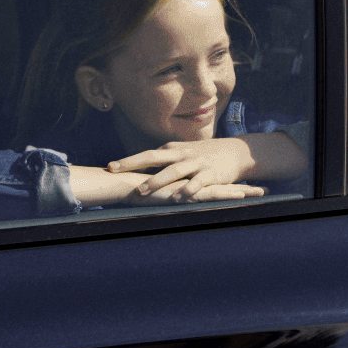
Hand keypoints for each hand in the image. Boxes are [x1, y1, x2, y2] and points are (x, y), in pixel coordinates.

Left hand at [109, 137, 260, 200]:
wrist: (237, 152)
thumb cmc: (205, 155)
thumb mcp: (184, 153)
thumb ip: (165, 161)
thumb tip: (141, 170)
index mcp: (173, 150)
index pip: (146, 155)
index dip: (128, 160)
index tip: (109, 167)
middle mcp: (182, 154)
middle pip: (154, 157)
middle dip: (133, 163)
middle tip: (115, 170)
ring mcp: (196, 163)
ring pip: (173, 170)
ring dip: (156, 180)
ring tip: (142, 190)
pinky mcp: (211, 174)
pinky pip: (197, 183)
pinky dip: (187, 190)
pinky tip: (177, 198)